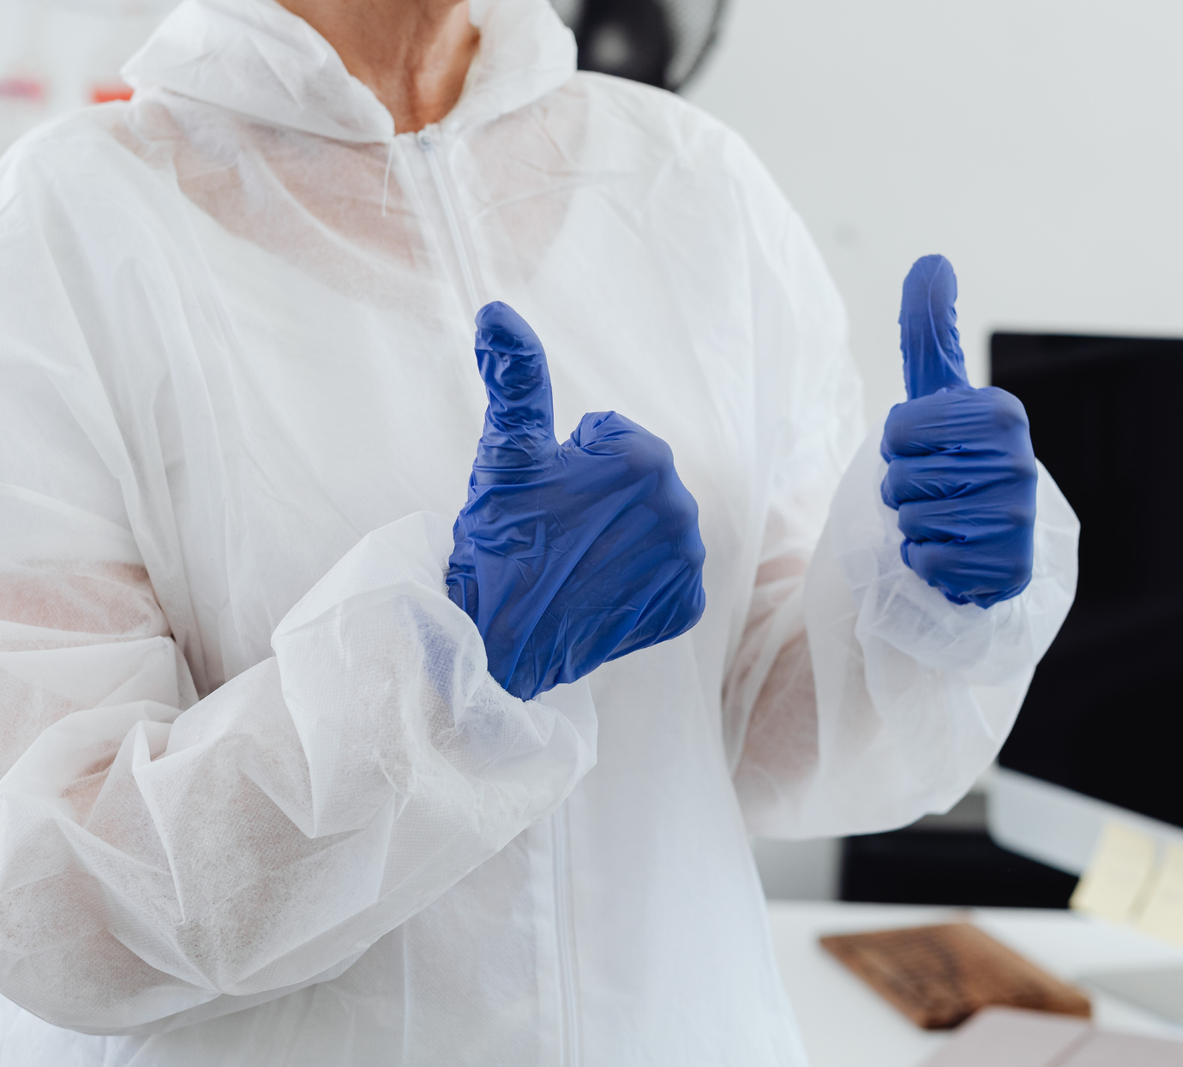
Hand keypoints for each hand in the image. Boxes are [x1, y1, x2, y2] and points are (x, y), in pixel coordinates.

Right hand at [447, 302, 706, 699]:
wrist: (495, 641)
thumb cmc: (498, 539)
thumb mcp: (506, 452)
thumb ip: (515, 377)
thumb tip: (497, 311)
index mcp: (646, 459)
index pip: (606, 435)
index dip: (567, 463)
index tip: (546, 500)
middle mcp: (681, 508)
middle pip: (634, 479)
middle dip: (597, 497)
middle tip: (555, 532)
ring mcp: (687, 562)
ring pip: (649, 523)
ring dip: (618, 534)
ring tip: (574, 561)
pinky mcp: (685, 607)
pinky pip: (666, 574)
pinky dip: (636, 580)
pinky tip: (599, 590)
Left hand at [879, 255, 1035, 607]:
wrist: (989, 541)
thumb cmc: (955, 458)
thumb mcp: (940, 394)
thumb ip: (928, 332)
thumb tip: (932, 259)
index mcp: (1001, 414)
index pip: (899, 429)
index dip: (897, 444)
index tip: (929, 448)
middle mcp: (1018, 463)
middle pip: (900, 477)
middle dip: (902, 487)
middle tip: (936, 489)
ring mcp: (1017, 518)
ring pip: (912, 520)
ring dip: (913, 525)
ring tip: (945, 520)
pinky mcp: (1008, 569)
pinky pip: (929, 562)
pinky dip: (926, 562)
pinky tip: (953, 553)